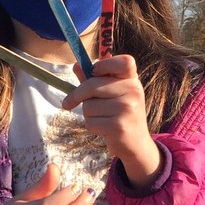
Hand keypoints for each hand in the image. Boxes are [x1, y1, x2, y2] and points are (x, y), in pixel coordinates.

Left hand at [62, 54, 161, 186]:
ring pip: (88, 106)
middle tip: (68, 103)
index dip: (105, 63)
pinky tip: (104, 129)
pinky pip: (90, 122)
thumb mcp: (112, 94)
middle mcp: (133, 91)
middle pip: (92, 85)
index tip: (92, 72)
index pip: (125, 61)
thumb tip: (76, 65)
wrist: (136, 143)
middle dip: (77, 95)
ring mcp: (127, 109)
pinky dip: (92, 127)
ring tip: (102, 119)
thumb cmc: (121, 114)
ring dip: (88, 115)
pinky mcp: (118, 126)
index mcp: (133, 80)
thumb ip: (94, 79)